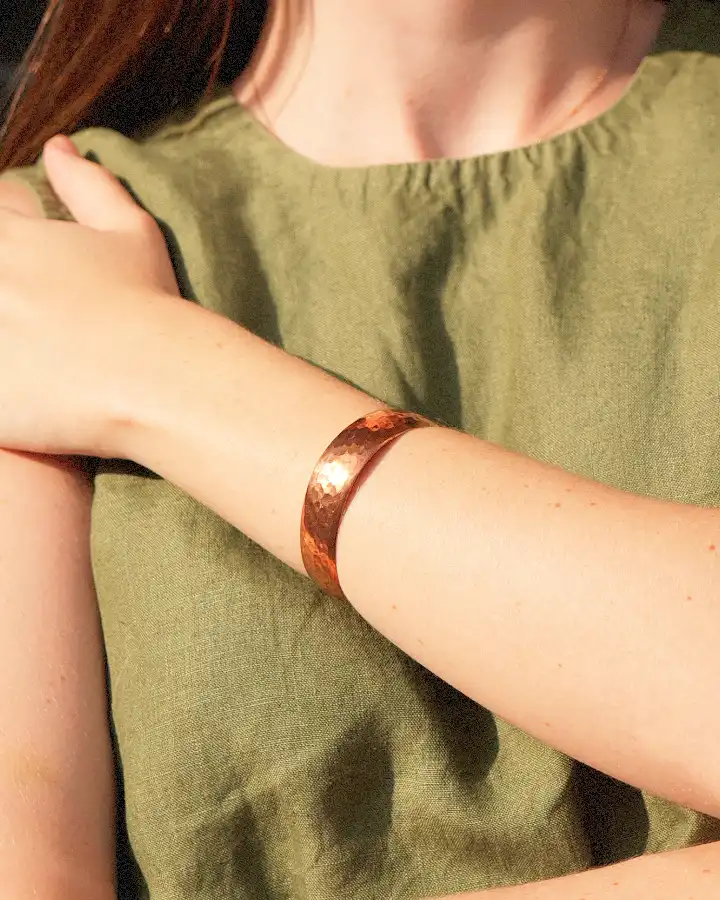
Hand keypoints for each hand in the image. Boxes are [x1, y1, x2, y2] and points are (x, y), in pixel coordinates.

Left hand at [0, 136, 185, 456]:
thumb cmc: (149, 306)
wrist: (157, 382)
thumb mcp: (132, 232)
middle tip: (44, 321)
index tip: (42, 286)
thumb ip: (88, 184)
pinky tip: (33, 384)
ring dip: (11, 335)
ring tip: (39, 351)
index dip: (18, 255)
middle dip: (13, 297)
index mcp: (4, 239)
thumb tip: (57, 147)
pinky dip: (9, 388)